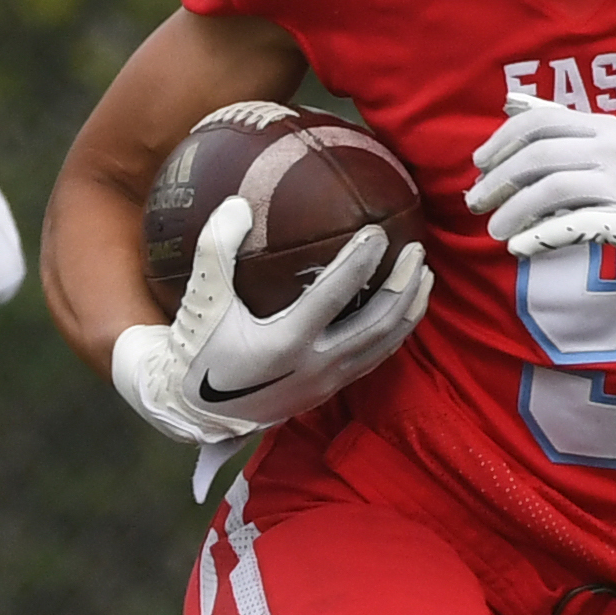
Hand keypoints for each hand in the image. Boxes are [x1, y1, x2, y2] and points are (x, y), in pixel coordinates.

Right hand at [109, 200, 429, 444]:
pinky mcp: (326, 391)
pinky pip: (374, 359)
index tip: (378, 231)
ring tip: (423, 277)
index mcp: (284, 343)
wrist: (193, 410)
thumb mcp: (202, 298)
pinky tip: (400, 310)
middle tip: (416, 251)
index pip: (336, 295)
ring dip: (408, 310)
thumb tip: (239, 204)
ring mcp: (325, 383)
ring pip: (384, 345)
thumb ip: (216, 248)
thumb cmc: (197, 349)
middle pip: (377, 323)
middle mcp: (314, 367)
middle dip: (402, 286)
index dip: (361, 261)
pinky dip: (394, 332)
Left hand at [466, 106, 615, 281]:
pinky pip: (572, 224)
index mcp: (603, 126)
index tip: (479, 163)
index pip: (541, 120)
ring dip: (512, 211)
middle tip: (475, 202)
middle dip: (497, 180)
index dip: (502, 140)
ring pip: (549, 188)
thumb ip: (564, 127)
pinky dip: (539, 235)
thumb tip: (511, 104)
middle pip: (537, 155)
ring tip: (495, 230)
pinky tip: (519, 247)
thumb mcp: (608, 142)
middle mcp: (611, 148)